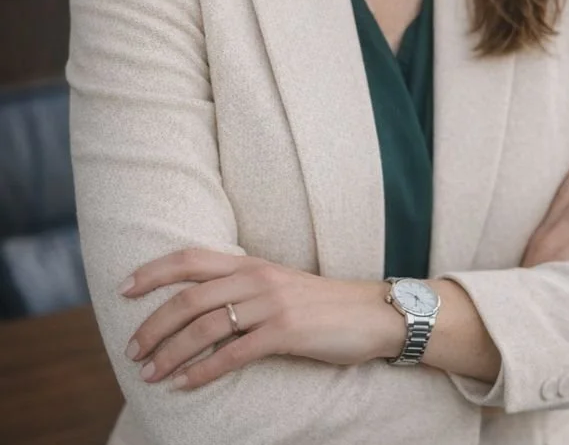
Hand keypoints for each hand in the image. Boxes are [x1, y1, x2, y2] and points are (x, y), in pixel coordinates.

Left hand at [119, 250, 403, 389]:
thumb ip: (241, 287)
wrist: (369, 312)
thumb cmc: (319, 304)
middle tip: (131, 349)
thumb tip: (198, 306)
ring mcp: (270, 303)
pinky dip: (203, 372)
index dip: (154, 271)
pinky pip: (234, 354)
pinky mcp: (285, 332)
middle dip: (153, 324)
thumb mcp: (276, 284)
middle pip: (189, 297)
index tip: (124, 288)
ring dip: (170, 352)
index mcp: (250, 263)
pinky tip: (185, 385)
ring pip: (205, 327)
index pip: (191, 258)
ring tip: (149, 373)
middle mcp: (255, 277)